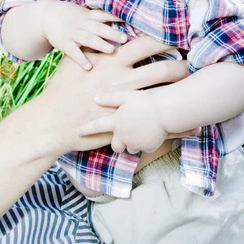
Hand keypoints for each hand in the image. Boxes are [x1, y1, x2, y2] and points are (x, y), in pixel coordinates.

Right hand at [41, 0, 126, 69]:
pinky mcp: (63, 43)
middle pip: (99, 27)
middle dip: (112, 33)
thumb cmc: (70, 16)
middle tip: (125, 38)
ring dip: (100, 44)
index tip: (131, 22)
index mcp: (89, 16)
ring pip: (88, 39)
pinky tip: (89, 67)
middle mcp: (82, 24)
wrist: (46, 15)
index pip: (105, 15)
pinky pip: (73, 52)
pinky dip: (80, 59)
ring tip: (111, 50)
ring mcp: (72, 33)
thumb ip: (99, 20)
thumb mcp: (84, 13)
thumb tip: (121, 24)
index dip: (117, 18)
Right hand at [41, 35, 191, 156]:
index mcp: (110, 61)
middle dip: (181, 65)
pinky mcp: (125, 121)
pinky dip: (175, 123)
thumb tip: (101, 34)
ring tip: (192, 87)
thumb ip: (92, 47)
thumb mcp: (73, 60)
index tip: (177, 37)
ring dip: (179, 89)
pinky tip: (188, 122)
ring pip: (162, 94)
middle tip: (193, 62)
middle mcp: (121, 79)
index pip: (144, 44)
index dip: (164, 39)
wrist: (52, 120)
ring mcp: (124, 102)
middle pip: (161, 68)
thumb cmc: (61, 89)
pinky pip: (155, 121)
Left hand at [77, 89, 199, 153]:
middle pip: (116, 146)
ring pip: (130, 148)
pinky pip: (145, 148)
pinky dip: (146, 143)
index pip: (97, 126)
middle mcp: (123, 135)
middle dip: (118, 143)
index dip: (86, 129)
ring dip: (132, 142)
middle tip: (122, 135)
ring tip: (140, 131)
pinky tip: (151, 132)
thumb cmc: (146, 100)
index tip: (77, 132)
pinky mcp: (148, 147)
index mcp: (116, 122)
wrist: (166, 111)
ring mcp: (136, 142)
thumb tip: (95, 97)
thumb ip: (110, 98)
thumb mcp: (126, 96)